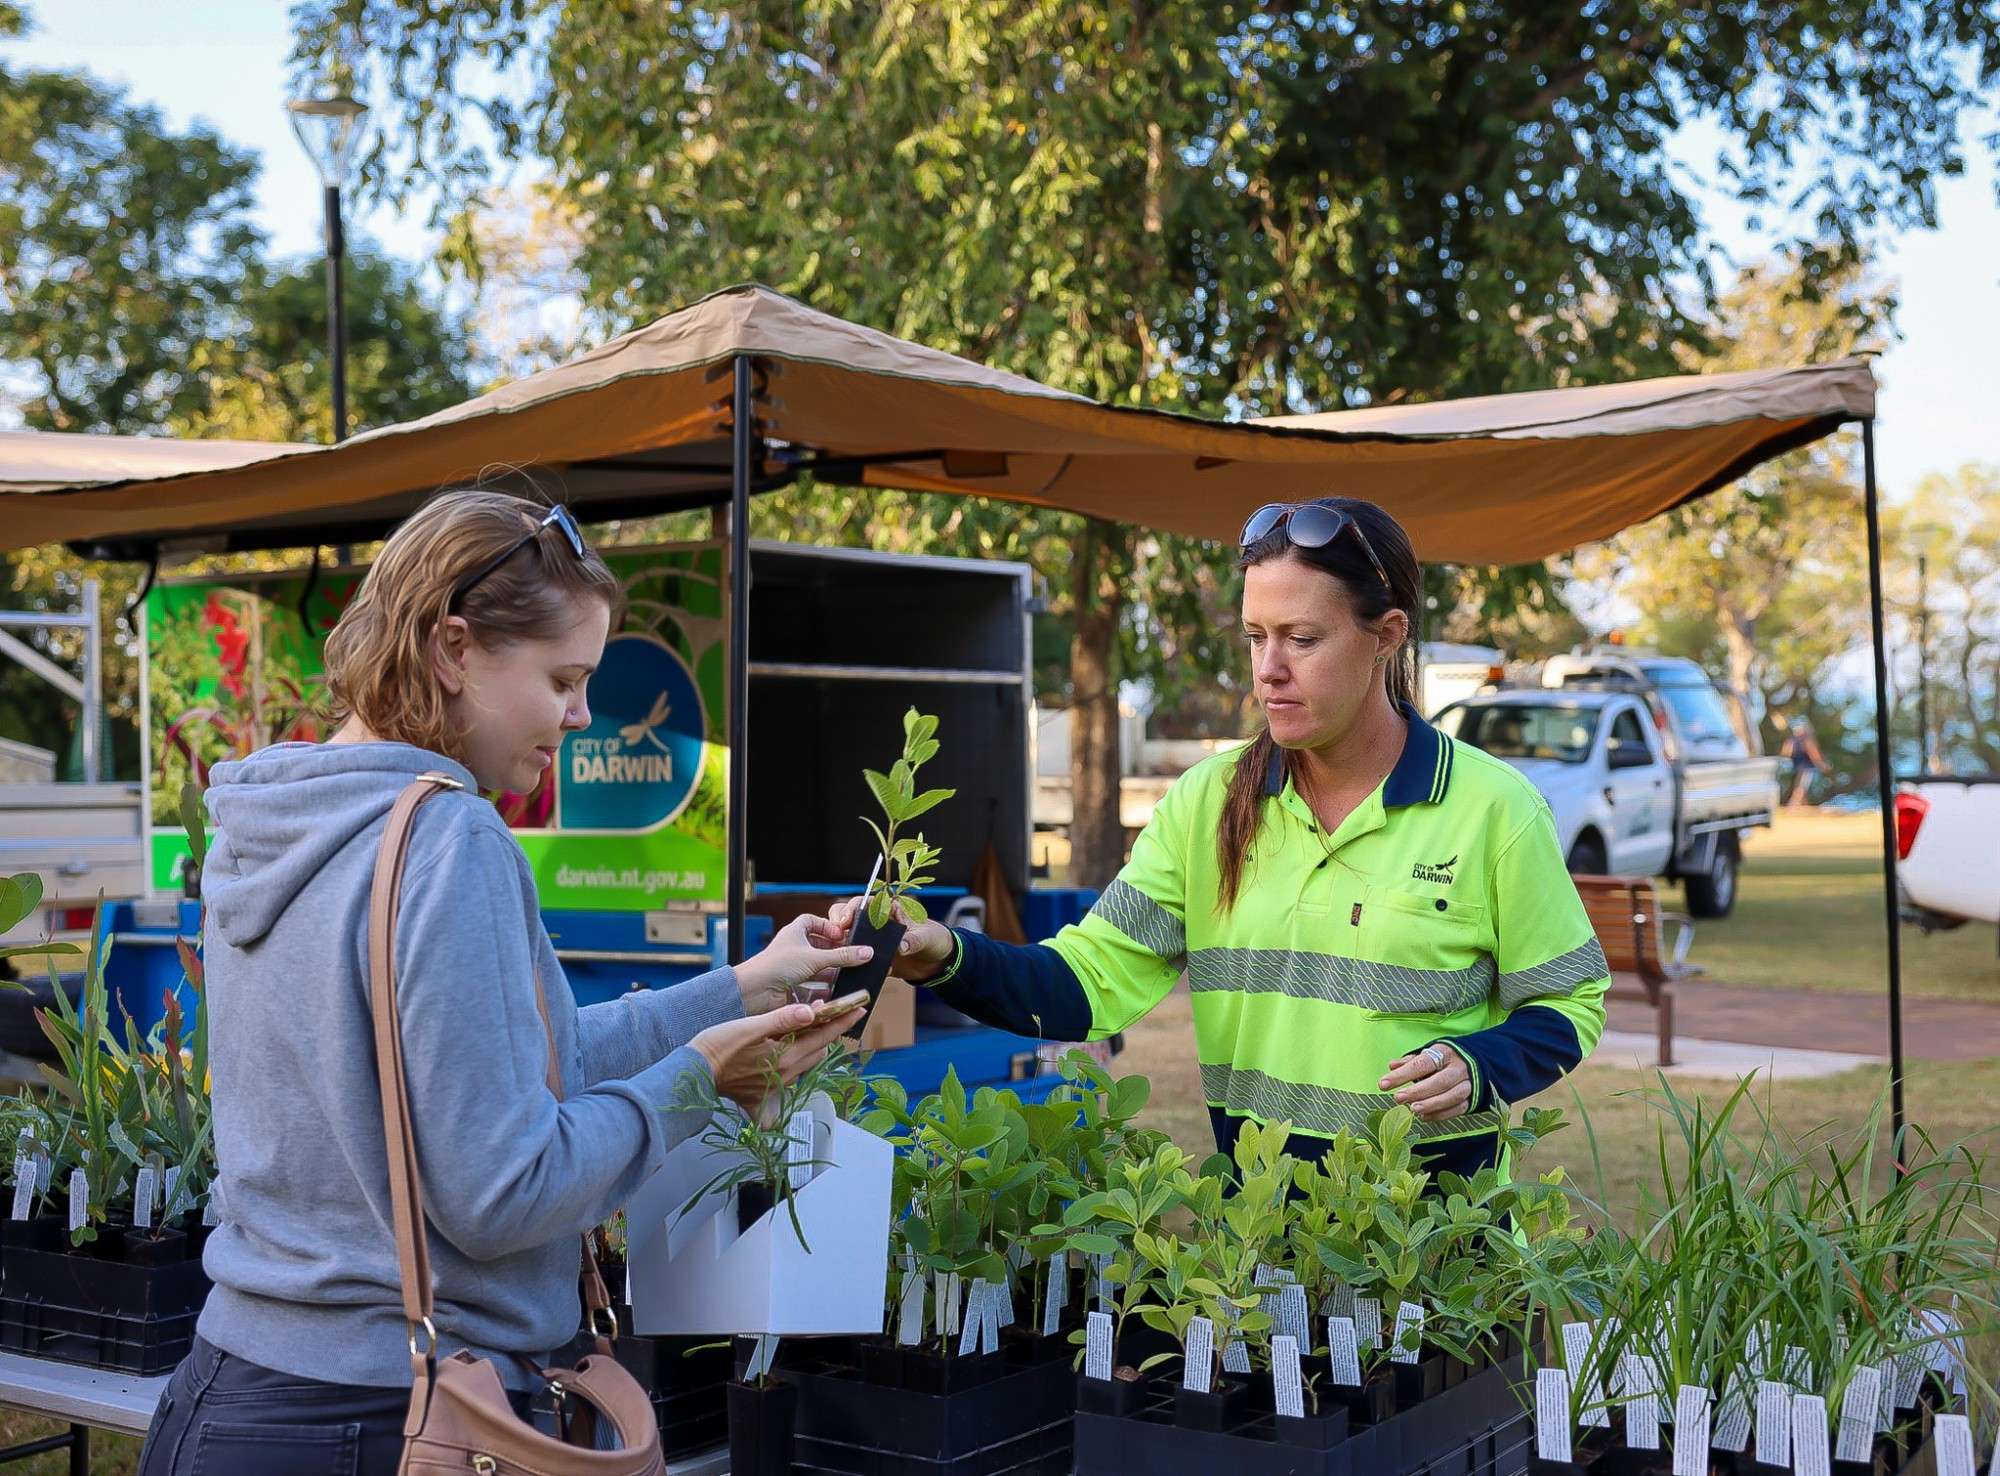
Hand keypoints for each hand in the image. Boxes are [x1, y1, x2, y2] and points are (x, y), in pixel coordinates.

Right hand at [689, 1003, 864, 1117]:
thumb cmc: (717, 1047)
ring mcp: (774, 1087)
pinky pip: (786, 1080)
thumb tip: (811, 1012)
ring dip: (813, 1047)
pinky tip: (787, 1058)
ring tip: (816, 1030)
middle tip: (839, 1014)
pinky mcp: (761, 1094)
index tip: (859, 1008)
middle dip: (830, 1033)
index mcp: (785, 1058)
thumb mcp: (750, 1027)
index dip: (842, 1021)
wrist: (693, 1073)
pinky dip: (793, 1065)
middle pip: (817, 1051)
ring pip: (804, 1064)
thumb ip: (782, 1019)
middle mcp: (784, 1075)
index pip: (822, 1037)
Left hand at [733, 912, 875, 1014]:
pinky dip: (824, 988)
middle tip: (852, 957)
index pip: (812, 922)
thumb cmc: (778, 965)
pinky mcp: (792, 986)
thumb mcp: (816, 957)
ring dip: (832, 972)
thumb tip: (868, 952)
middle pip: (818, 946)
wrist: (754, 991)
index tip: (842, 935)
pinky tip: (837, 992)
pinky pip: (812, 985)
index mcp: (794, 933)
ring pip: (816, 967)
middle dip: (835, 952)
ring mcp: (792, 968)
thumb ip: (843, 956)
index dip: (828, 927)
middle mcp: (793, 948)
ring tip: (850, 976)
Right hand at [826, 895, 954, 981]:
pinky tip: (854, 972)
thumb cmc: (934, 939)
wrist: (938, 961)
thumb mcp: (926, 937)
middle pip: (848, 918)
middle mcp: (876, 924)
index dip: (851, 909)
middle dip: (837, 926)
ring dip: (842, 947)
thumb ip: (914, 940)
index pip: (864, 903)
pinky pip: (857, 962)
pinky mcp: (872, 960)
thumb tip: (902, 947)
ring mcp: (872, 942)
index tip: (845, 921)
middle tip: (836, 938)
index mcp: (888, 910)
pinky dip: (853, 966)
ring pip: (847, 940)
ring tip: (839, 956)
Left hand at [1379, 1043, 1471, 1121]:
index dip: (1402, 1074)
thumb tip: (1392, 1066)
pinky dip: (1441, 1114)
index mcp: (1444, 1053)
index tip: (1383, 1084)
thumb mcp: (1427, 1055)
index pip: (1422, 1064)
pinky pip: (1458, 1108)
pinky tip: (1424, 1116)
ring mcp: (1469, 1083)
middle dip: (1418, 1091)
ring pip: (1453, 1096)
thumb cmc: (1443, 1060)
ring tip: (1413, 1109)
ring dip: (1431, 1105)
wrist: (1476, 1062)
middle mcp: (1459, 1067)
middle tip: (1398, 1098)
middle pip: (1440, 1081)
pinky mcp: (1473, 1098)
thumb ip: (1410, 1062)